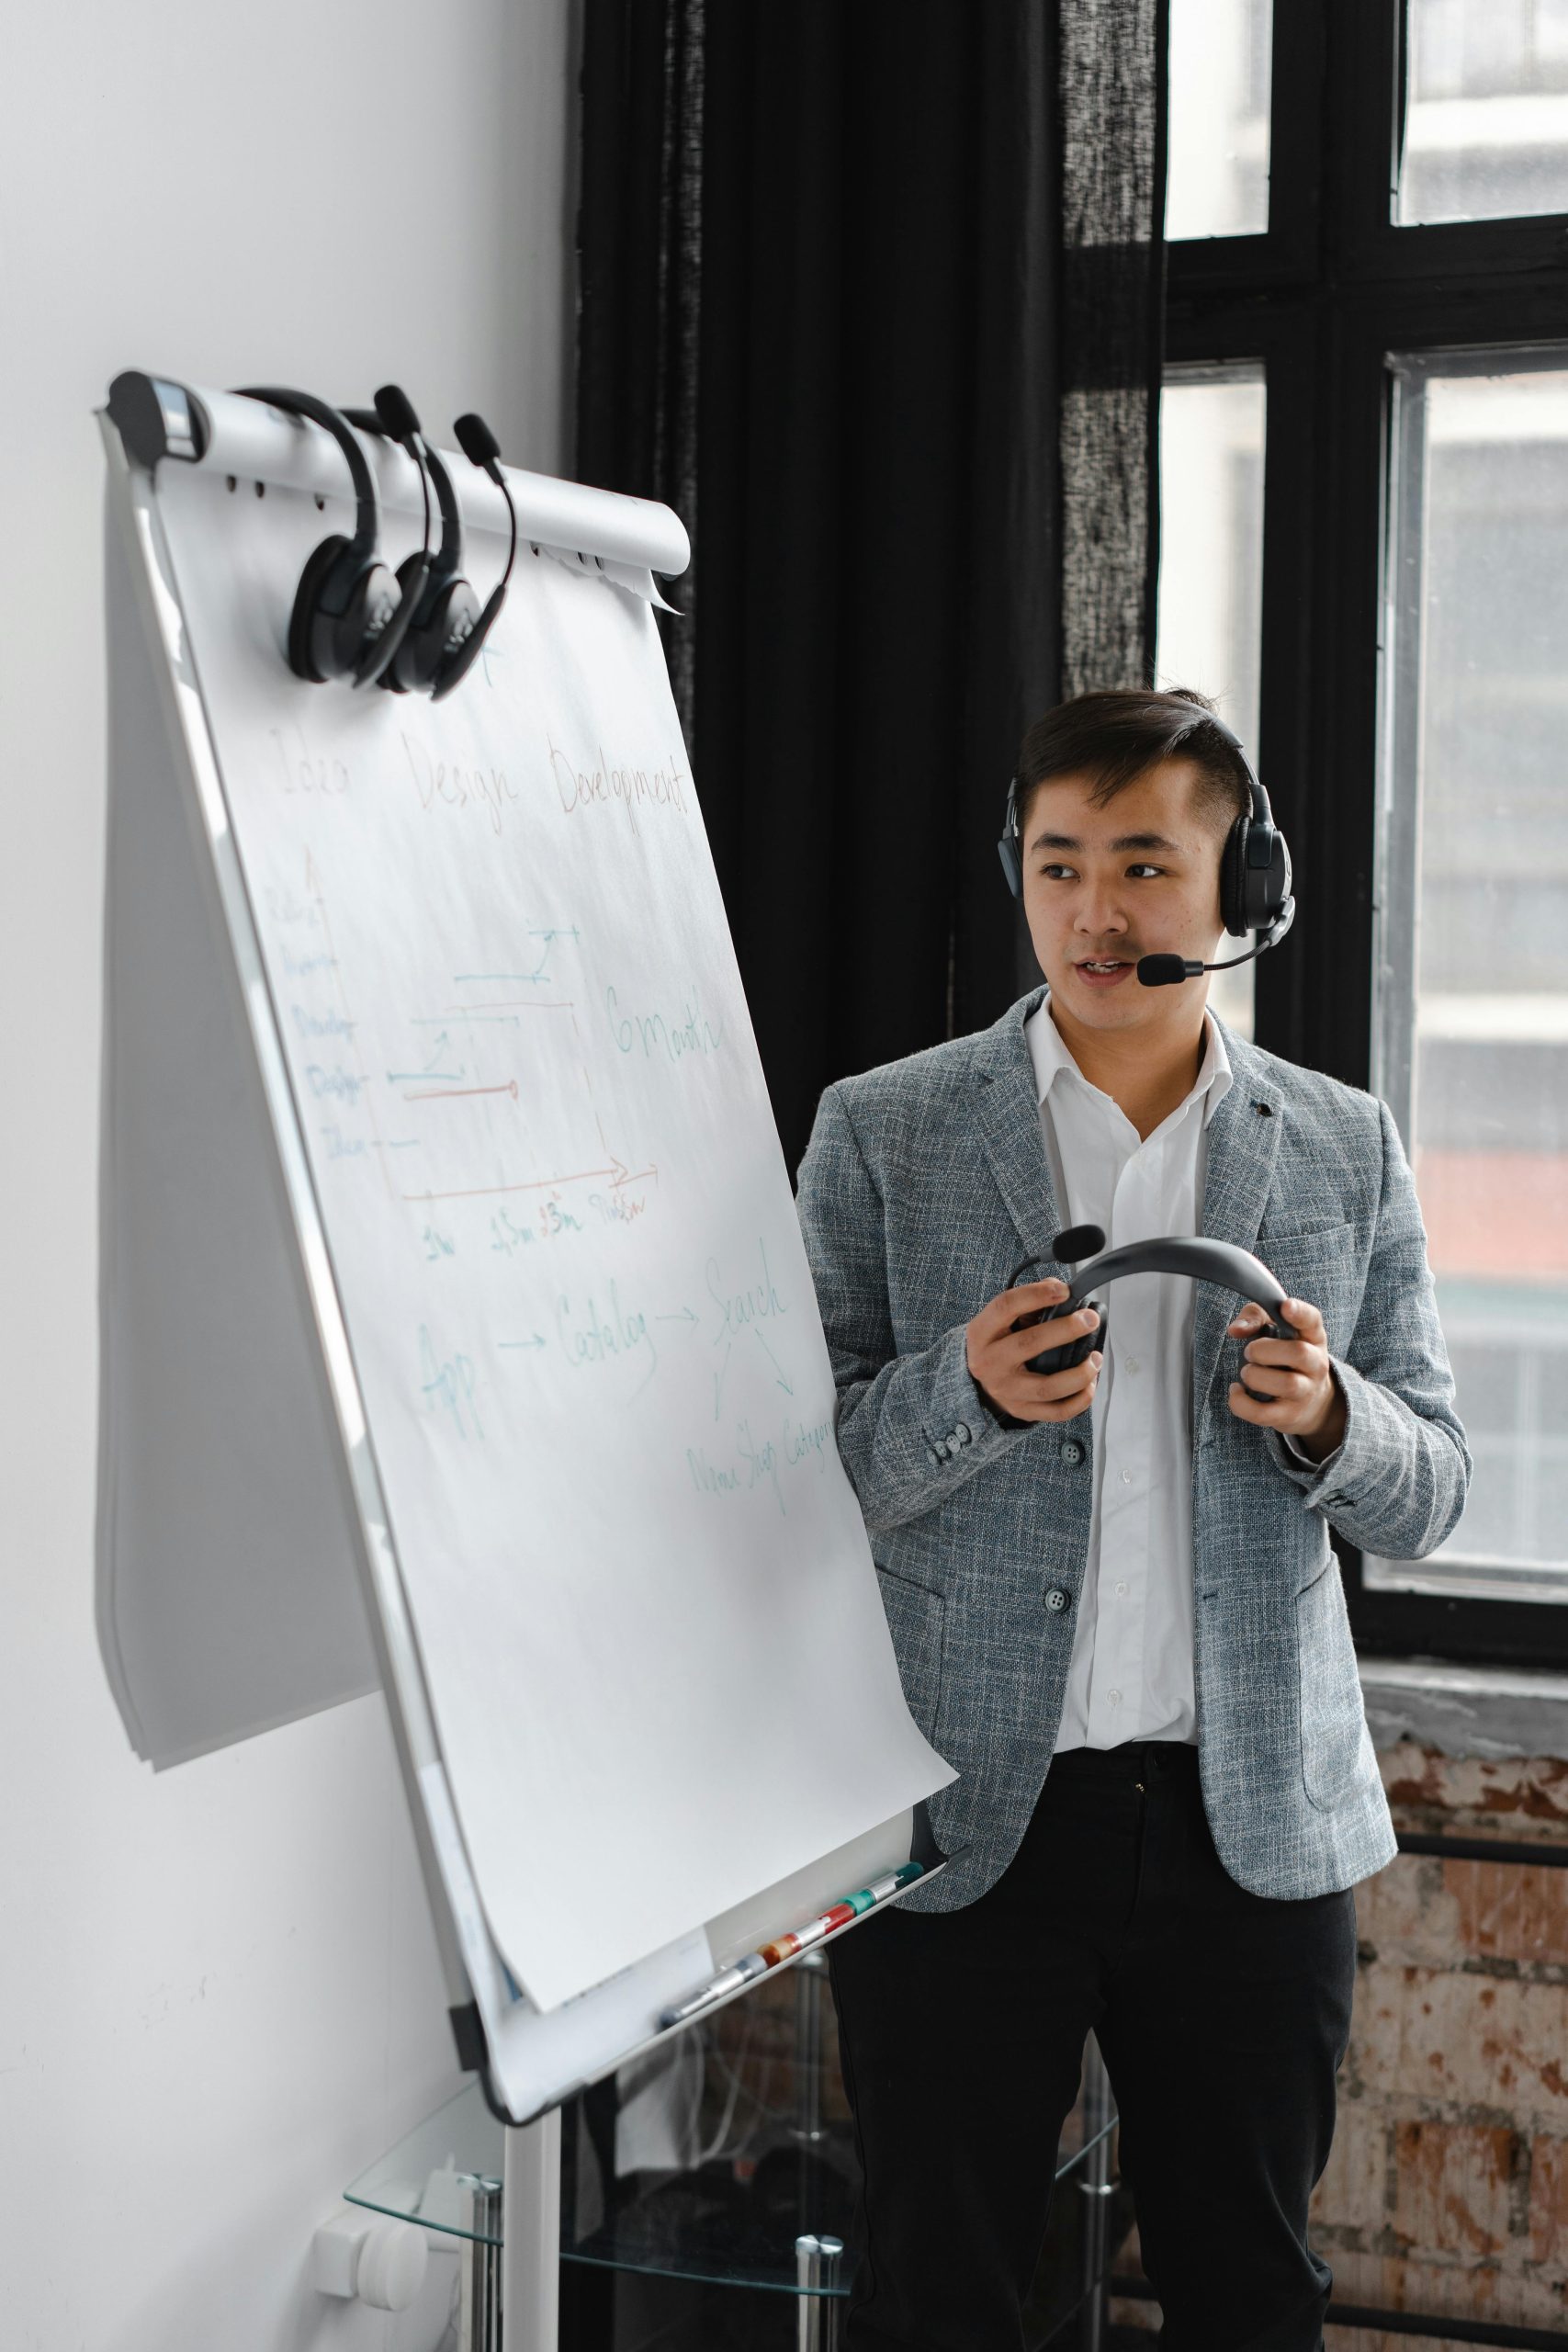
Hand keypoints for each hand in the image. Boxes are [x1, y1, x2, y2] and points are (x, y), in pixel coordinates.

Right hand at [966, 1278, 1101, 1425]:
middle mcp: (990, 1362)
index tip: (1064, 1291)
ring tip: (1096, 1358)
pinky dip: (1079, 1401)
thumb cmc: (996, 1343)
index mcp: (982, 1332)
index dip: (1036, 1294)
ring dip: (1079, 1373)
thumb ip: (1028, 1303)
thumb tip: (1062, 1292)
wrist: (976, 1381)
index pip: (1006, 1306)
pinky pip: (1055, 1412)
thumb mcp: (999, 1320)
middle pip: (1029, 1343)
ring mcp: (1006, 1390)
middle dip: (1066, 1330)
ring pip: (1048, 1387)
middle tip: (1090, 1320)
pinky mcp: (1021, 1410)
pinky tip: (1090, 1385)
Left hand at [1226, 1295, 1345, 1459]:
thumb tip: (1236, 1329)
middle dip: (1265, 1350)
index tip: (1286, 1306)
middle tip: (1250, 1352)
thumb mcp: (1275, 1329)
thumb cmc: (1284, 1356)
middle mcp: (1316, 1364)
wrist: (1312, 1402)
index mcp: (1312, 1337)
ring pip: (1287, 1384)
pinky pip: (1264, 1414)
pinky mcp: (1289, 1415)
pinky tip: (1236, 1391)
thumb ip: (1254, 1318)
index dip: (1300, 1312)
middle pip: (1300, 1353)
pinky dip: (1242, 1404)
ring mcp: (1306, 1392)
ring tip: (1247, 1372)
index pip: (1313, 1321)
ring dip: (1256, 1376)